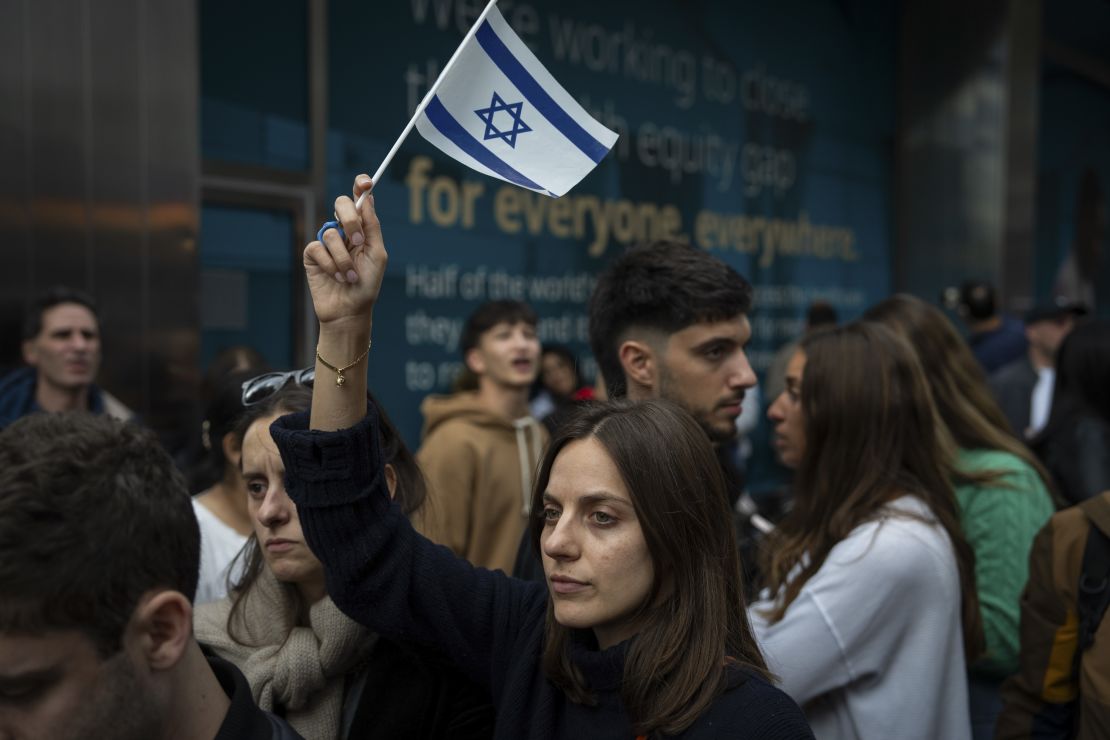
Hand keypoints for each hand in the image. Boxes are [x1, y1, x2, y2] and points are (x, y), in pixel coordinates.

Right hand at [303, 175, 387, 328]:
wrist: (350, 310)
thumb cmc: (367, 284)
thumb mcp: (377, 254)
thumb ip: (372, 226)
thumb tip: (368, 197)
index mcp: (363, 228)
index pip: (359, 199)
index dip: (360, 186)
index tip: (365, 184)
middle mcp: (344, 230)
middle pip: (341, 204)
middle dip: (350, 220)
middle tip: (359, 241)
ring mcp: (327, 241)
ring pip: (331, 232)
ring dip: (344, 258)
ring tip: (350, 276)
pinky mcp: (312, 254)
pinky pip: (318, 247)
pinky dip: (331, 264)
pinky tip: (336, 277)